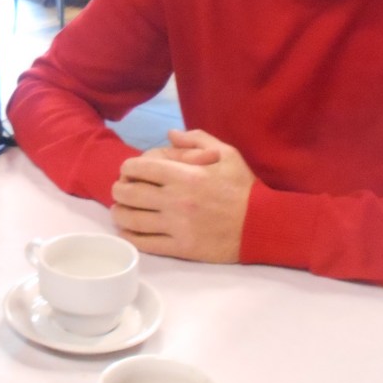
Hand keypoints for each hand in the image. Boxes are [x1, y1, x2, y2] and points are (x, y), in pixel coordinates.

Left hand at [110, 128, 253, 263]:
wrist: (262, 225)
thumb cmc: (244, 188)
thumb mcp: (227, 154)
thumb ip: (196, 140)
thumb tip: (169, 134)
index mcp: (184, 175)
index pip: (139, 168)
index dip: (127, 168)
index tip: (129, 171)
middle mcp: (175, 200)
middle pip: (128, 194)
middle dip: (119, 190)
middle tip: (121, 190)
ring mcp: (176, 226)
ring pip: (131, 220)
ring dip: (120, 213)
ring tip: (120, 210)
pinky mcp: (180, 247)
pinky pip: (145, 243)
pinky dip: (130, 237)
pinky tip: (127, 231)